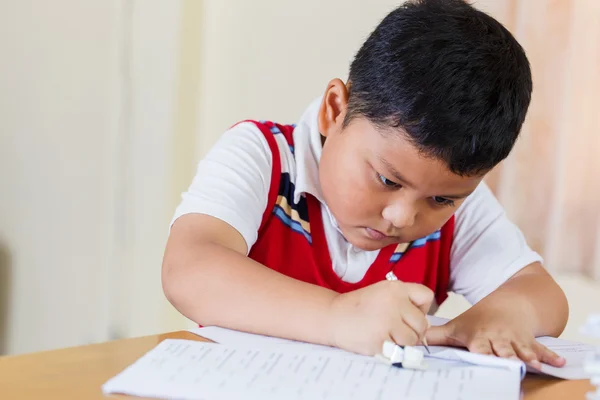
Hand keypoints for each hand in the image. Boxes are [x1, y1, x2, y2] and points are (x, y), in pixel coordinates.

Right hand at [328, 280, 432, 355]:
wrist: (333, 316)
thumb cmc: (359, 307)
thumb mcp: (382, 292)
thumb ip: (405, 302)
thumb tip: (426, 325)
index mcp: (396, 287)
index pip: (427, 296)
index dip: (421, 308)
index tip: (409, 313)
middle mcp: (394, 302)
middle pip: (422, 323)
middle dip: (413, 330)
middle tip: (396, 329)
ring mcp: (387, 322)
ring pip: (413, 340)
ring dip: (403, 342)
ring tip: (386, 335)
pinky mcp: (380, 341)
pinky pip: (398, 351)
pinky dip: (390, 349)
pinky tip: (377, 340)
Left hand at [426, 309, 565, 368]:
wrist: (508, 303)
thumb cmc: (479, 320)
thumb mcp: (458, 326)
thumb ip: (438, 336)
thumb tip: (415, 340)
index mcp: (479, 336)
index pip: (478, 346)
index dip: (480, 352)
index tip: (481, 357)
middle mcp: (497, 338)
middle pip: (501, 349)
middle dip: (504, 357)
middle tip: (509, 365)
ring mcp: (515, 339)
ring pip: (521, 349)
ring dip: (527, 357)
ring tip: (533, 365)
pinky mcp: (530, 341)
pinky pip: (541, 349)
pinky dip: (549, 356)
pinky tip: (559, 364)